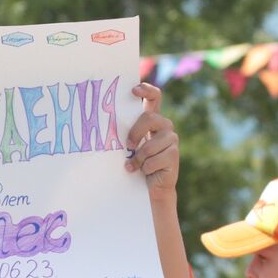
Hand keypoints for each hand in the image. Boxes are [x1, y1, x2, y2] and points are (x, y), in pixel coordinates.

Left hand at [126, 84, 178, 198]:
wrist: (150, 188)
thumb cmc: (135, 164)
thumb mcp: (127, 147)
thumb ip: (124, 135)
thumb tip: (103, 127)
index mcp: (152, 121)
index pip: (154, 98)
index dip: (146, 91)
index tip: (134, 90)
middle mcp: (164, 127)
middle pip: (150, 118)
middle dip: (135, 132)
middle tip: (128, 146)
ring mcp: (171, 140)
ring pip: (150, 145)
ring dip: (138, 159)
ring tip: (134, 166)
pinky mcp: (174, 155)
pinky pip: (153, 160)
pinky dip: (144, 168)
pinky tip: (145, 172)